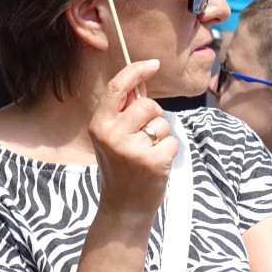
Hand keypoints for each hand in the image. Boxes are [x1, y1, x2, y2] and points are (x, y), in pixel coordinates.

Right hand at [88, 59, 177, 217]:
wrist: (123, 208)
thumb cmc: (121, 168)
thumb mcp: (112, 138)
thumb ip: (123, 113)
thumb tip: (140, 81)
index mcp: (99, 126)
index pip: (118, 88)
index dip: (136, 71)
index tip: (153, 64)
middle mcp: (112, 135)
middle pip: (148, 104)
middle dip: (154, 116)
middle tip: (145, 137)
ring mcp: (132, 149)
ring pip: (162, 123)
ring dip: (162, 136)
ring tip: (148, 154)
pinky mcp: (152, 162)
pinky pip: (172, 141)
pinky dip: (170, 151)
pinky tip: (156, 165)